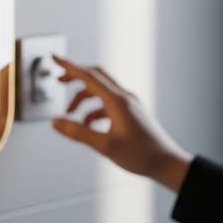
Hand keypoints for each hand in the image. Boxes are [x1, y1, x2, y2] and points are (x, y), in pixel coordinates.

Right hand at [49, 56, 191, 191]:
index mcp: (117, 101)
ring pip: (100, 91)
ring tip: (71, 114)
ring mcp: (129, 104)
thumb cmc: (142, 155)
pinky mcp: (132, 113)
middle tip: (59, 81)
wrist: (168, 164)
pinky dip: (93, 109)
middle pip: (95, 77)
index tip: (54, 57)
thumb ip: (77, 132)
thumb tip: (56, 122)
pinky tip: (88, 124)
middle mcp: (124, 98)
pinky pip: (107, 103)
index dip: (69, 66)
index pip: (88, 75)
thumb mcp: (104, 146)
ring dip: (83, 98)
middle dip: (75, 77)